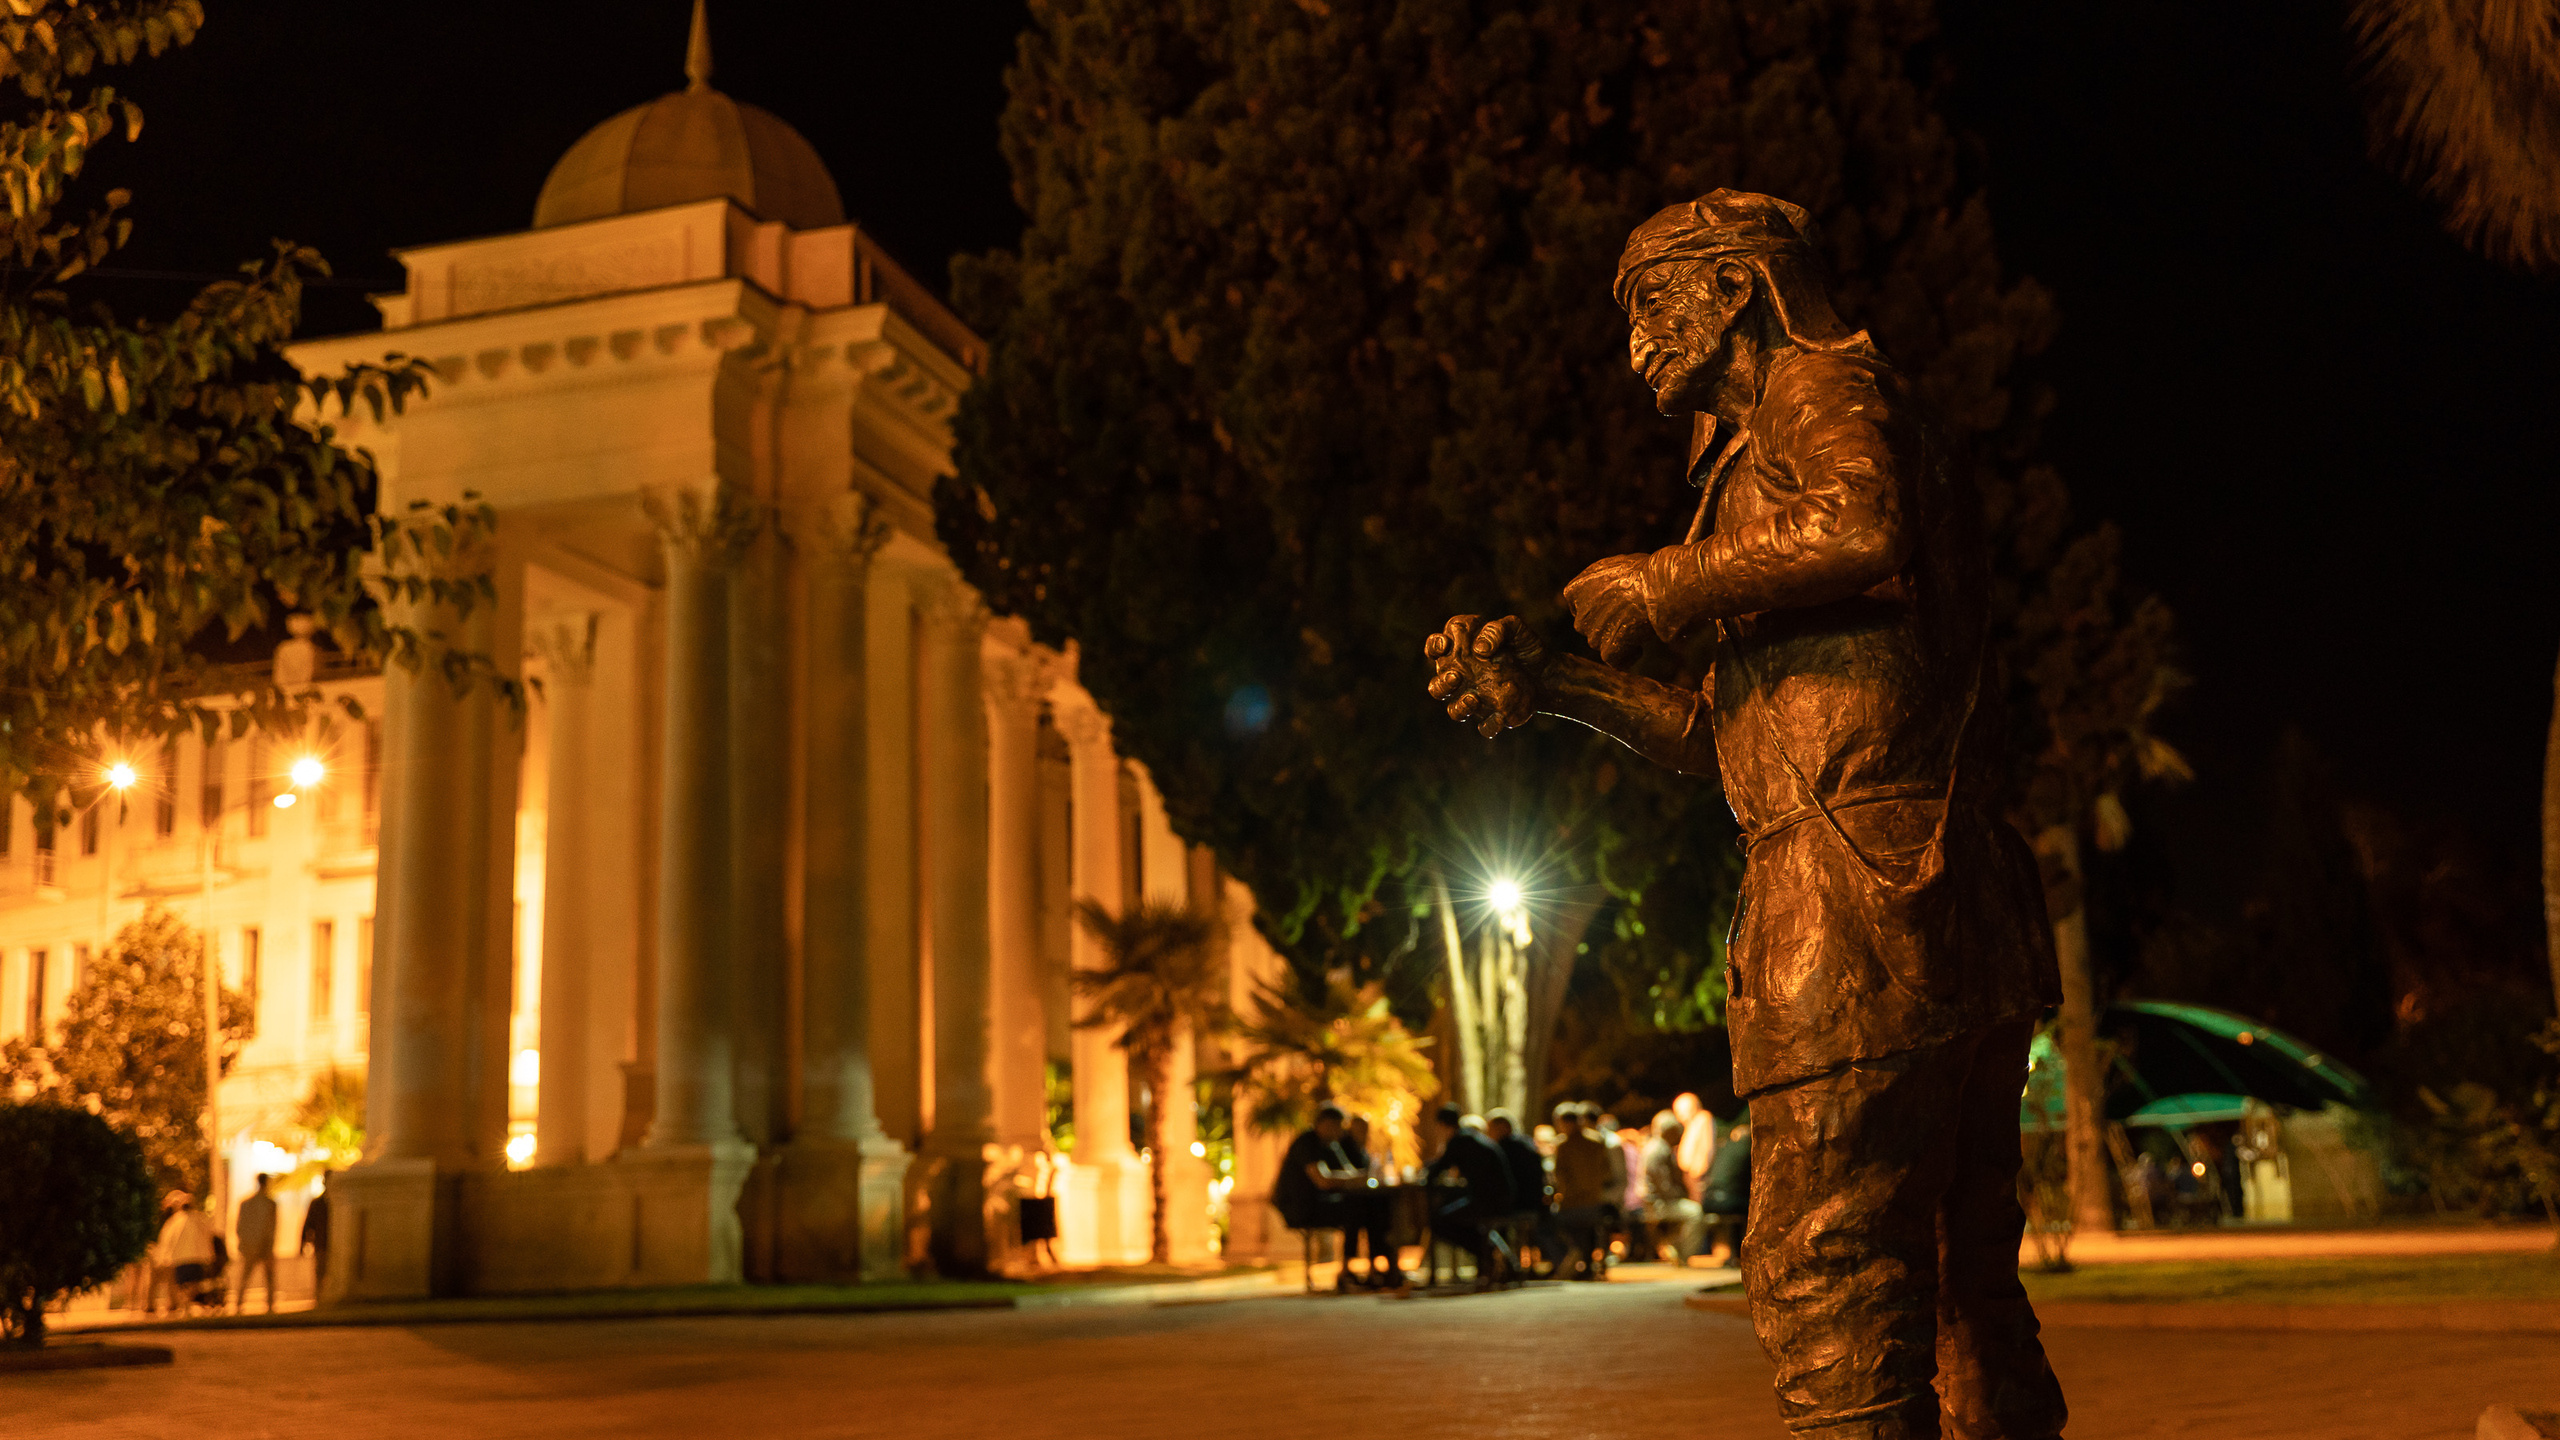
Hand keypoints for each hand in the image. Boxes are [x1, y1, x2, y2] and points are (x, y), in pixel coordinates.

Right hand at [1424, 614, 1545, 737]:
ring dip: (1460, 707)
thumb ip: (1496, 629)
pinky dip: (1490, 724)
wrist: (1548, 673)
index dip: (1434, 647)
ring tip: (1474, 698)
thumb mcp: (1515, 629)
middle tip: (1455, 676)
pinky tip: (1500, 716)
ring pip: (1454, 710)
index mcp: (1461, 652)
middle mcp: (1461, 678)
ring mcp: (1474, 699)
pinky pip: (1485, 726)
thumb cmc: (1526, 647)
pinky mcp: (1493, 716)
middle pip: (1437, 686)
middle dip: (1442, 683)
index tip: (1445, 646)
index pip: (1436, 648)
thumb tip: (1480, 649)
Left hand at [1561, 554, 1651, 666]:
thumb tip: (1607, 591)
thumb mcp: (1612, 567)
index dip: (1597, 610)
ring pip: (1601, 643)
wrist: (1655, 586)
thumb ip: (1601, 582)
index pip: (1578, 607)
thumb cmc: (1642, 572)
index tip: (1614, 607)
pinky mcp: (1607, 648)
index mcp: (1575, 589)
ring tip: (1638, 629)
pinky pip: (1614, 660)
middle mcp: (1580, 613)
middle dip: (1606, 626)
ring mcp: (1592, 633)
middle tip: (1629, 619)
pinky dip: (1626, 657)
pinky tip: (1640, 647)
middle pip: (1590, 627)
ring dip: (1617, 640)